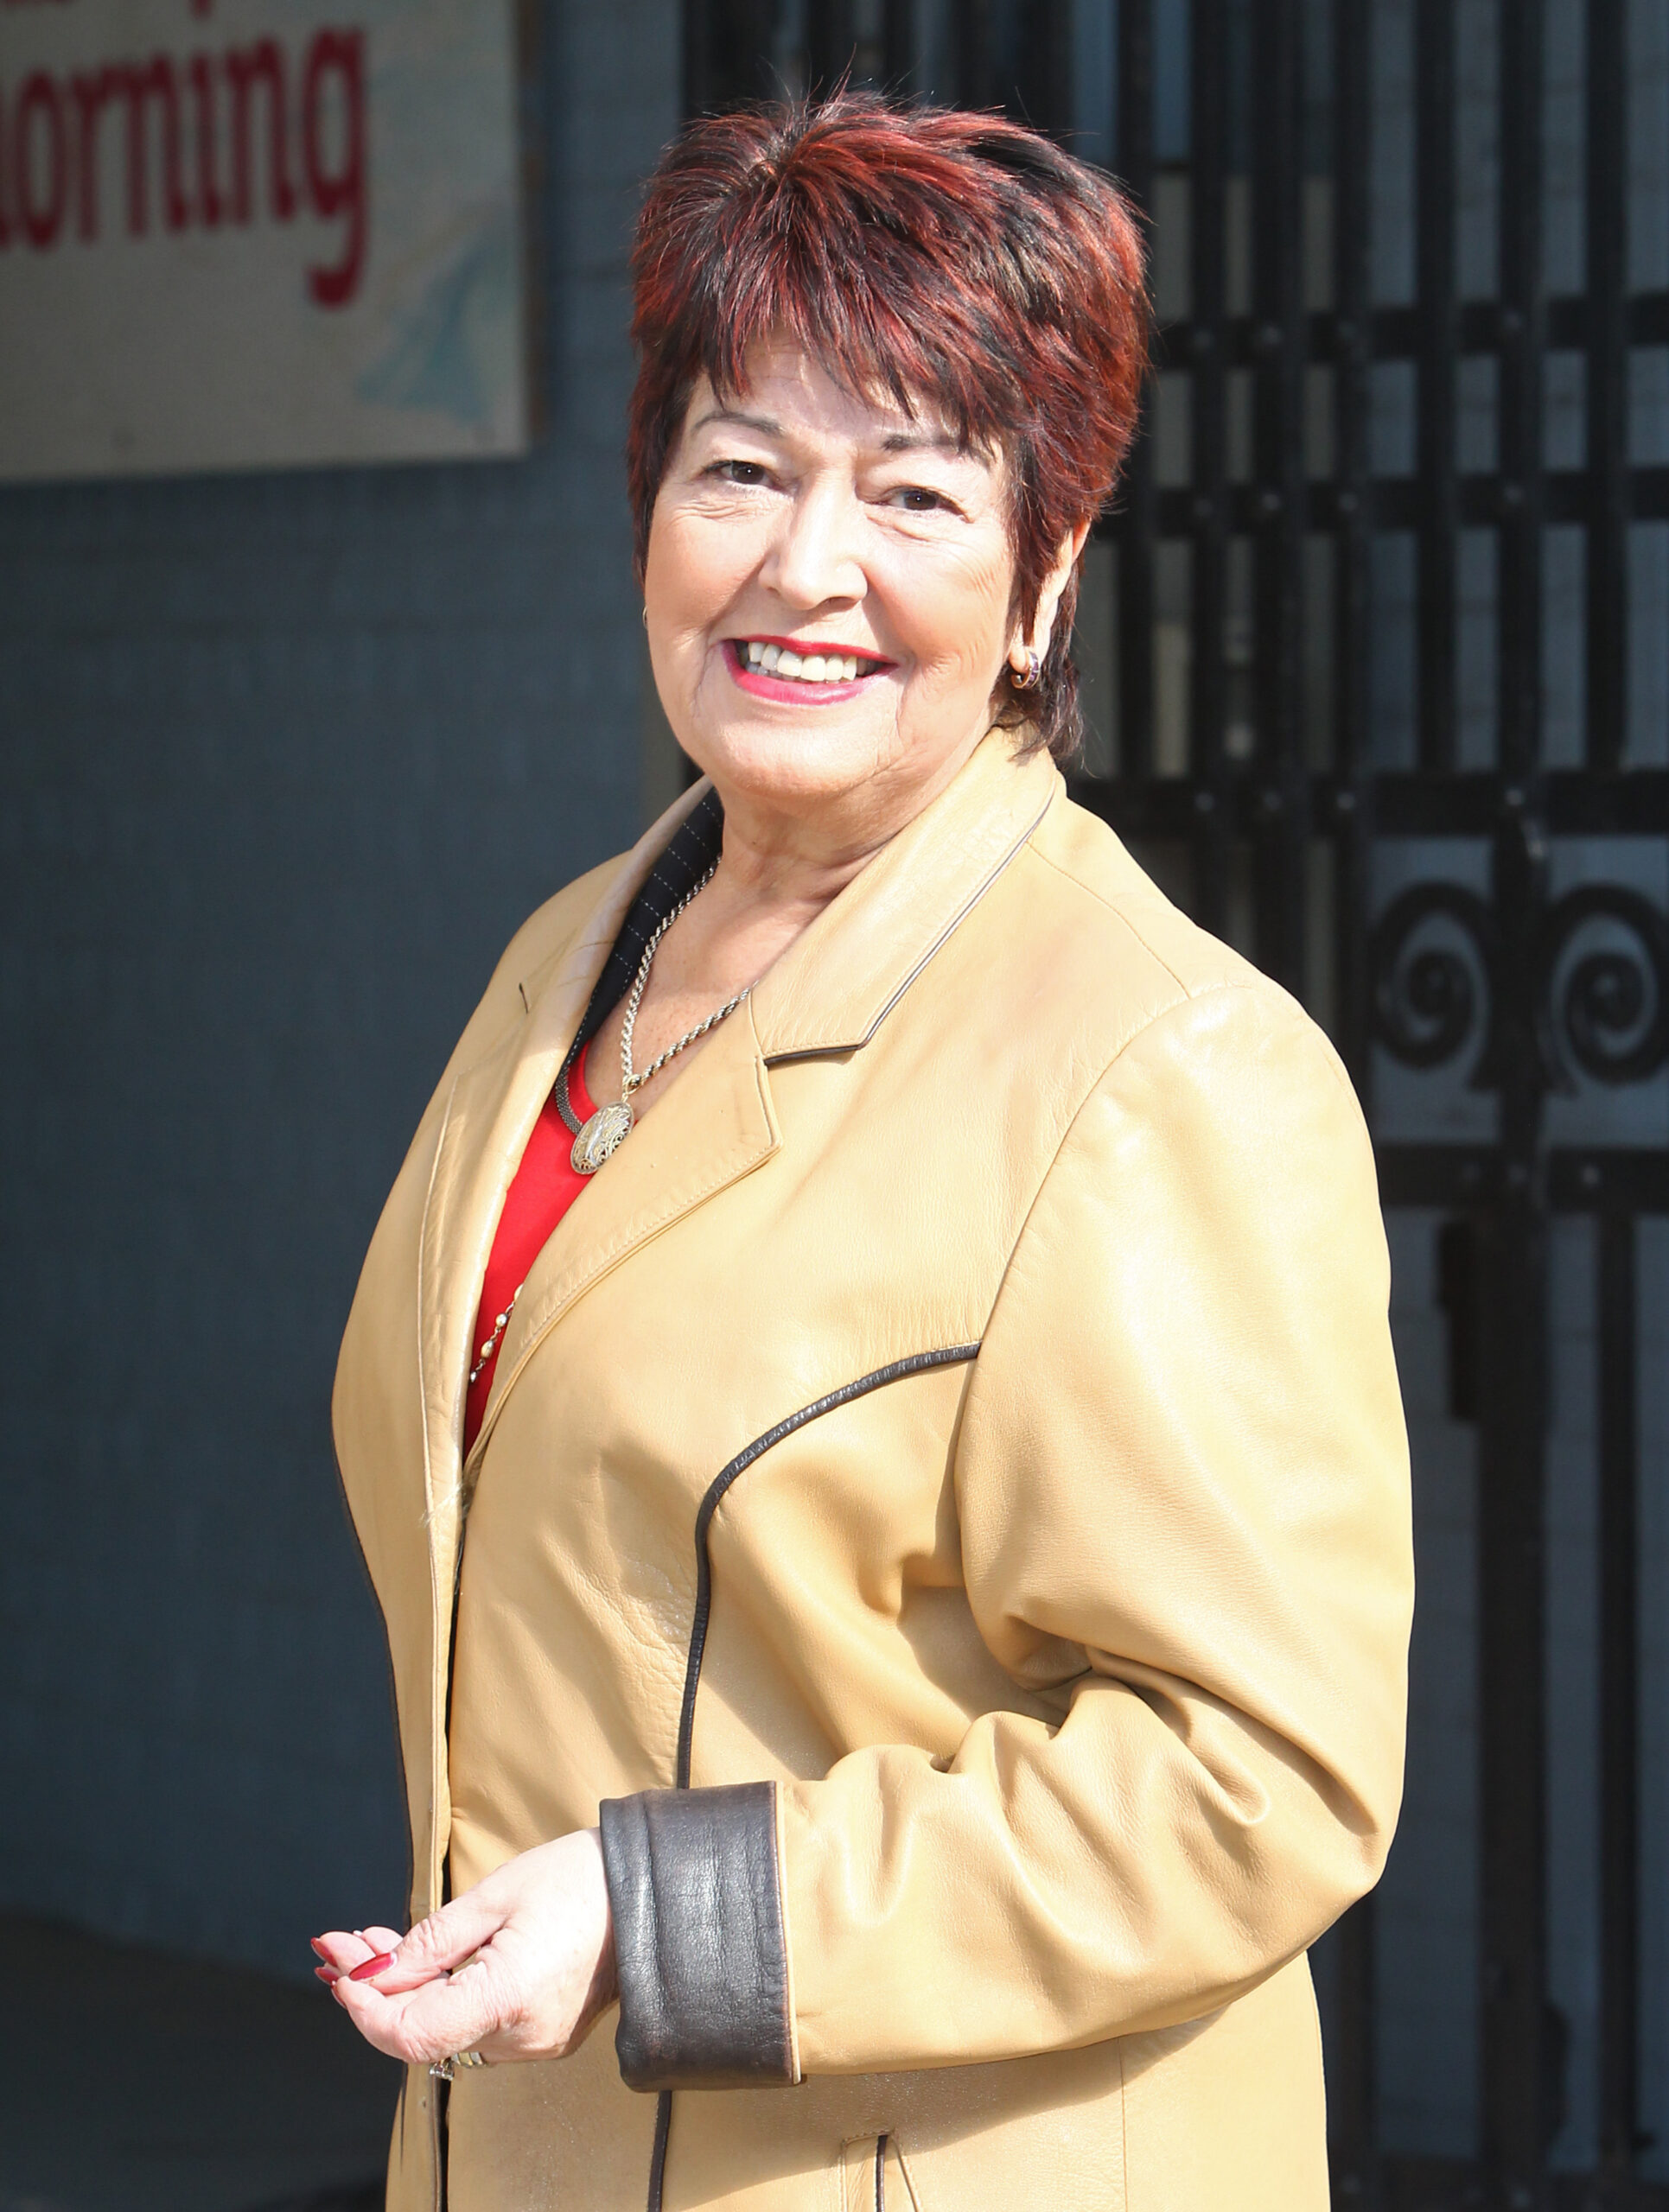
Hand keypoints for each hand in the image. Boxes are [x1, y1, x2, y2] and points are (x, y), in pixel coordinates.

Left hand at [312, 1828, 616, 2067]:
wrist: (651, 1891)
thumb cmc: (581, 1880)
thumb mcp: (496, 1894)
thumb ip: (432, 1940)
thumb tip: (376, 1974)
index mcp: (508, 1999)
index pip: (412, 2034)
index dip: (366, 2010)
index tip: (340, 1972)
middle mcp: (521, 2036)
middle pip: (423, 2032)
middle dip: (374, 1990)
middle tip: (339, 1945)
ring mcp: (535, 2041)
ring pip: (445, 2028)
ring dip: (404, 1991)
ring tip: (372, 1943)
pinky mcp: (542, 2033)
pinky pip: (474, 2023)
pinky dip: (440, 1995)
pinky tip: (418, 1962)